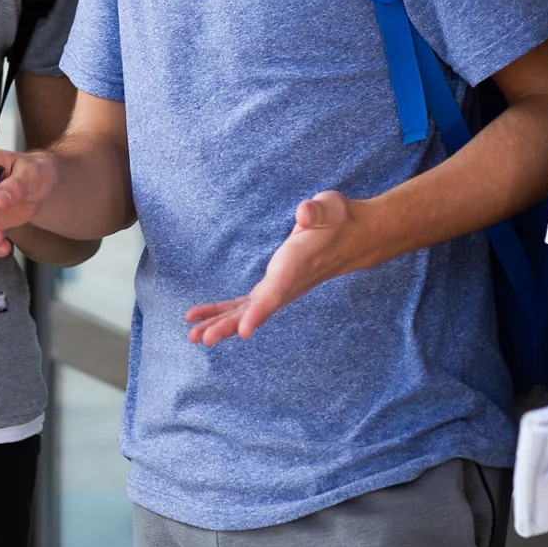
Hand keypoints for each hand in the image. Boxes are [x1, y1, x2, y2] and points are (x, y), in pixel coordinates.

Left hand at [183, 191, 385, 344]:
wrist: (354, 237)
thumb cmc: (338, 219)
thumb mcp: (331, 207)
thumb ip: (317, 211)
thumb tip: (304, 214)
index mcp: (297, 264)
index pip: (277, 292)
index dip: (260, 312)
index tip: (244, 331)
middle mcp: (287, 283)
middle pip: (257, 310)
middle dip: (230, 325)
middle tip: (203, 339)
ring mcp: (280, 289)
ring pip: (248, 312)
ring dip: (221, 323)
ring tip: (194, 336)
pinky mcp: (274, 287)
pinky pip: (246, 305)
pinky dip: (224, 313)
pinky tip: (201, 320)